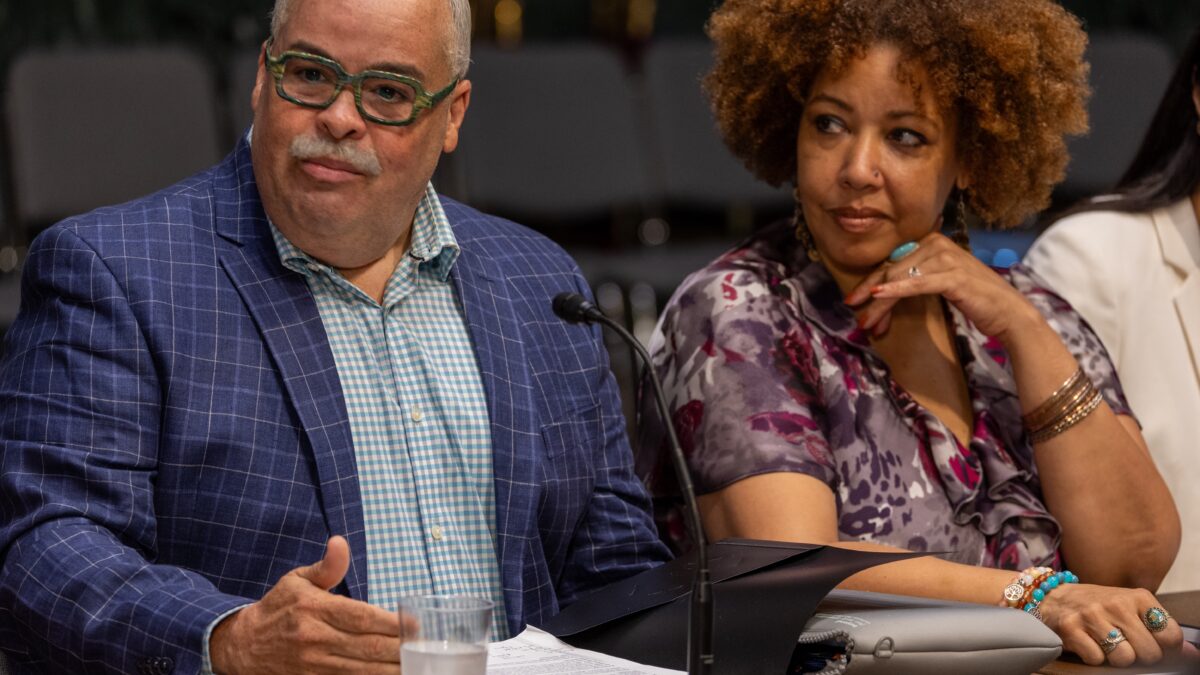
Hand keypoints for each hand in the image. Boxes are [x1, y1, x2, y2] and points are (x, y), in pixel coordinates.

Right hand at [210, 536, 411, 673]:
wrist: (241, 646)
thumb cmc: (278, 609)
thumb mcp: (296, 580)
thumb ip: (326, 567)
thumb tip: (340, 542)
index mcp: (314, 609)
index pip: (360, 617)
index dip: (391, 623)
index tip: (416, 625)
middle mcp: (314, 639)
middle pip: (367, 648)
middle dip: (399, 649)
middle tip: (425, 648)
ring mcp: (312, 666)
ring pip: (361, 672)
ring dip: (390, 670)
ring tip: (416, 666)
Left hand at [844, 232, 1039, 340]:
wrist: (1009, 312)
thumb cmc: (974, 299)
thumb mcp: (939, 282)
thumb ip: (914, 278)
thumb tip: (882, 289)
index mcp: (931, 241)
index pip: (891, 262)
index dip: (871, 284)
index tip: (854, 302)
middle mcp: (936, 243)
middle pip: (891, 270)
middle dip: (871, 297)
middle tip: (858, 320)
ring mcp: (945, 257)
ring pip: (899, 280)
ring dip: (880, 305)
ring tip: (867, 324)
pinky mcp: (952, 275)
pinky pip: (916, 284)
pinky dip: (895, 291)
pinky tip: (879, 297)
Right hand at [1039, 583, 1195, 666]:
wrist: (1055, 597)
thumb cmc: (1100, 607)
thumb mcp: (1133, 610)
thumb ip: (1162, 631)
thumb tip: (1193, 656)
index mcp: (1138, 597)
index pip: (1171, 636)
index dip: (1164, 647)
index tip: (1151, 643)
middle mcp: (1116, 604)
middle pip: (1149, 652)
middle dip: (1140, 656)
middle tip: (1125, 644)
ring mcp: (1092, 615)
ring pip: (1124, 658)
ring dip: (1115, 658)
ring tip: (1105, 644)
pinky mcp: (1070, 628)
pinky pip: (1096, 660)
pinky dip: (1093, 657)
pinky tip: (1088, 643)